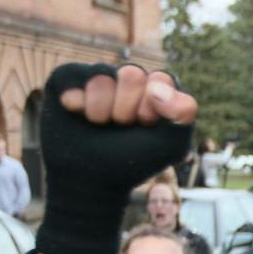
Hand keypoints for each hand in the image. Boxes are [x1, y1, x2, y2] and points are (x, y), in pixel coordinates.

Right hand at [38, 63, 196, 253]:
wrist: (91, 179)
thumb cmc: (133, 160)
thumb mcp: (171, 143)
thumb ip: (183, 113)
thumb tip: (155, 87)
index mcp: (155, 90)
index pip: (160, 80)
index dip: (153, 107)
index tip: (145, 127)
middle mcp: (126, 80)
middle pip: (131, 74)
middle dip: (126, 109)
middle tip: (121, 126)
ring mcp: (97, 78)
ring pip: (101, 76)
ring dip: (100, 110)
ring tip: (99, 124)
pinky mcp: (68, 79)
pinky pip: (74, 75)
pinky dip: (76, 101)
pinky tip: (76, 113)